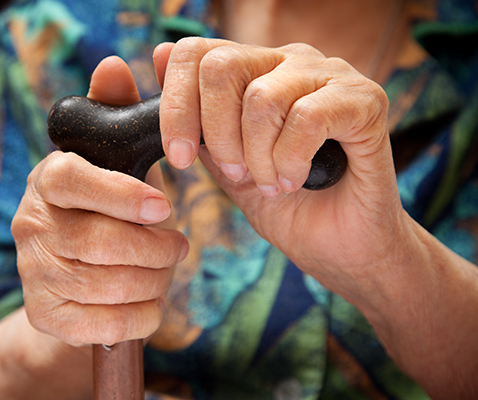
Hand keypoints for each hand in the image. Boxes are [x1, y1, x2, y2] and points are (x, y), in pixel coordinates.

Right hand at [12, 56, 187, 346]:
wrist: (69, 275)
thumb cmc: (101, 207)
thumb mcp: (108, 159)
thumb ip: (114, 111)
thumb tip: (114, 63)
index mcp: (47, 180)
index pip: (74, 180)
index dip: (122, 194)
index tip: (165, 205)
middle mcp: (30, 226)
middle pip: (100, 243)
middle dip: (156, 248)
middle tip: (179, 244)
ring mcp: (33, 275)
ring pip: (110, 285)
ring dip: (154, 280)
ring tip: (164, 268)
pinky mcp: (45, 316)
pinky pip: (107, 324)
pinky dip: (143, 315)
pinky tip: (148, 300)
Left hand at [153, 38, 401, 301]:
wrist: (342, 250)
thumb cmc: (287, 207)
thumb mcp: (226, 167)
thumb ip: (198, 122)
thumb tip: (158, 54)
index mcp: (254, 72)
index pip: (196, 53)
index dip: (176, 104)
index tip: (177, 157)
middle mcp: (290, 62)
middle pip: (221, 65)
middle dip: (215, 134)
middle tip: (236, 174)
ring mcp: (330, 75)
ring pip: (261, 97)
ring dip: (257, 157)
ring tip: (272, 183)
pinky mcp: (365, 100)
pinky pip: (307, 117)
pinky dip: (291, 160)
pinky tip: (297, 180)